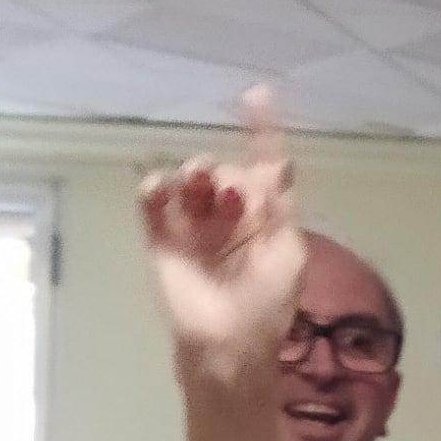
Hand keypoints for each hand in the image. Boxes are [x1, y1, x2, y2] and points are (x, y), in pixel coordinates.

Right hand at [141, 86, 305, 376]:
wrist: (227, 346)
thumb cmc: (266, 306)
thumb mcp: (287, 253)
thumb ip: (279, 206)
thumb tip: (277, 161)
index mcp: (264, 218)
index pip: (262, 166)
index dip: (261, 131)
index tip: (256, 94)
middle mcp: (228, 216)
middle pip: (224, 172)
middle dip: (227, 174)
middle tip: (229, 196)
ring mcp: (193, 226)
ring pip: (189, 182)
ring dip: (195, 176)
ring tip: (199, 190)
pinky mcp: (161, 240)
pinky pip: (154, 203)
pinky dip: (154, 190)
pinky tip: (158, 190)